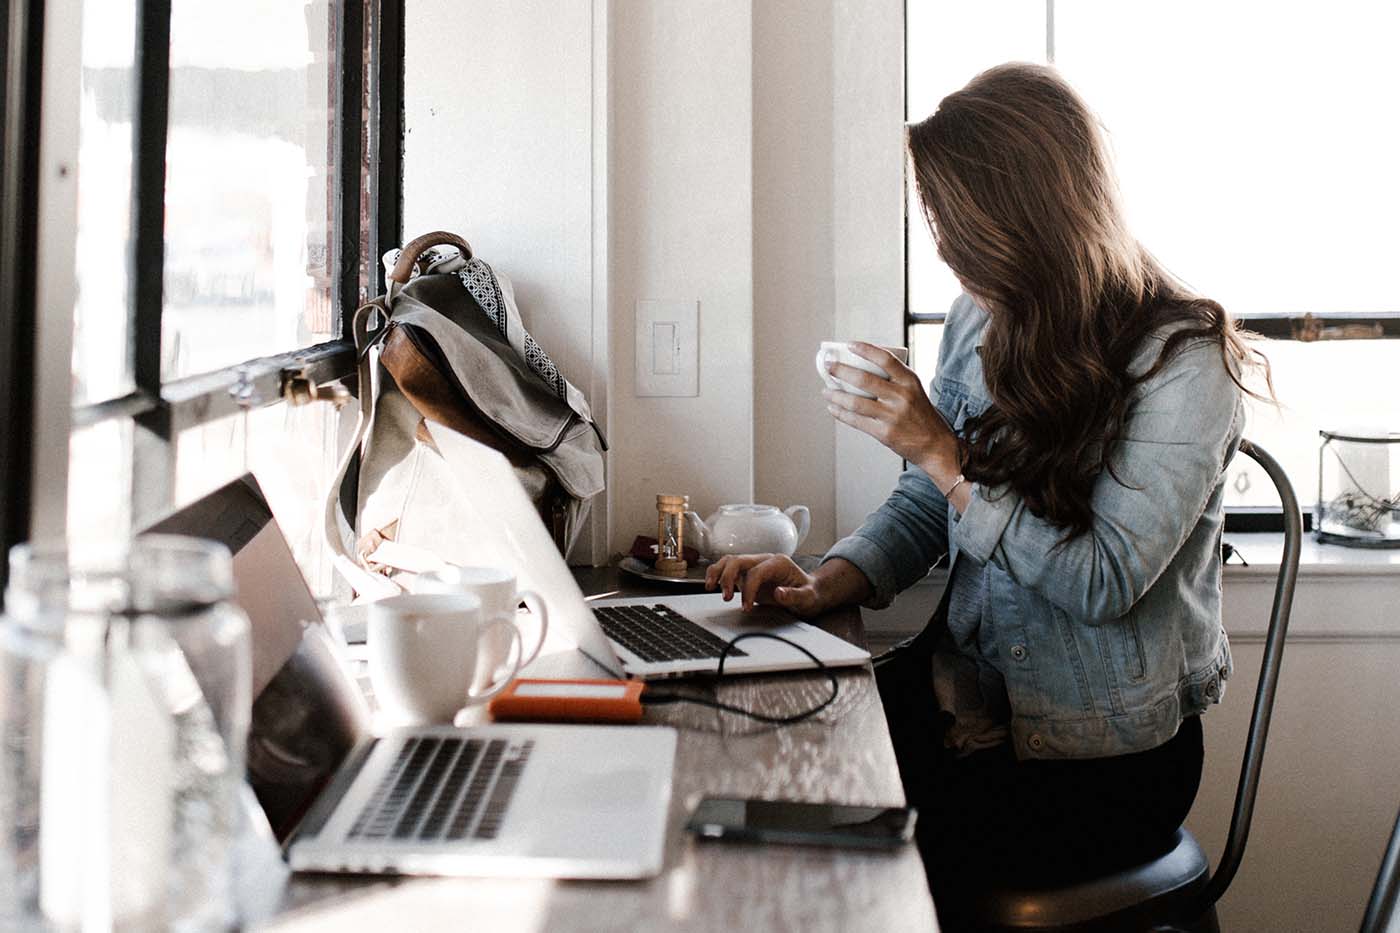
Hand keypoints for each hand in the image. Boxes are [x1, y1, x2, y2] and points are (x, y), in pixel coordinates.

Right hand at [703, 554, 831, 616]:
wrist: (810, 592)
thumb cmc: (809, 593)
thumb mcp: (808, 598)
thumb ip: (795, 595)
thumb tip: (779, 593)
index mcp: (778, 563)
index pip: (756, 572)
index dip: (748, 589)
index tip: (746, 607)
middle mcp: (764, 560)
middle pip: (738, 560)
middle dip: (728, 578)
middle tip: (726, 597)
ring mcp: (754, 565)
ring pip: (730, 560)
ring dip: (718, 572)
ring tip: (710, 587)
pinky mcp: (747, 573)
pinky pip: (728, 568)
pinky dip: (718, 574)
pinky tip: (712, 585)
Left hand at [823, 342, 960, 484]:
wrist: (935, 445)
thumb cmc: (922, 415)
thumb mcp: (915, 390)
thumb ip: (895, 379)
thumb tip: (863, 366)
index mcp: (910, 381)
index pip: (885, 358)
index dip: (865, 349)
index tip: (849, 344)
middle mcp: (901, 396)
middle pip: (864, 379)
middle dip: (841, 371)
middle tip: (828, 366)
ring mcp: (892, 415)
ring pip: (856, 402)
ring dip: (836, 395)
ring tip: (826, 390)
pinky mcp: (884, 433)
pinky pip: (856, 421)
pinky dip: (841, 413)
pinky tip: (833, 408)